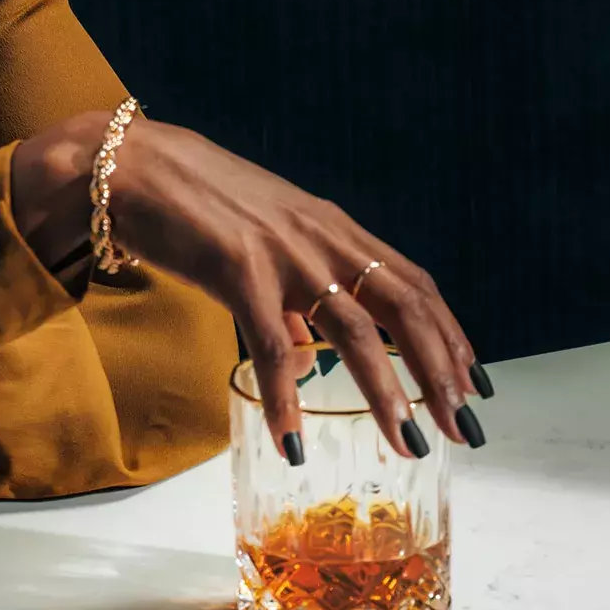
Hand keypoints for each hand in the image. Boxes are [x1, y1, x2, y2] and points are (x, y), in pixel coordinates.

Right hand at [96, 116, 486, 458]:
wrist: (136, 167)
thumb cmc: (196, 207)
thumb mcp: (263, 244)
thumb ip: (292, 294)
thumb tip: (307, 345)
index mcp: (334, 230)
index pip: (414, 284)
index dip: (450, 335)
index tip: (474, 382)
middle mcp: (323, 240)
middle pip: (405, 310)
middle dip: (441, 372)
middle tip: (462, 425)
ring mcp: (285, 255)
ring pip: (355, 333)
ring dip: (388, 393)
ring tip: (407, 442)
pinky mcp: (238, 272)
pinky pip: (271, 346)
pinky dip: (286, 399)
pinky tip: (293, 440)